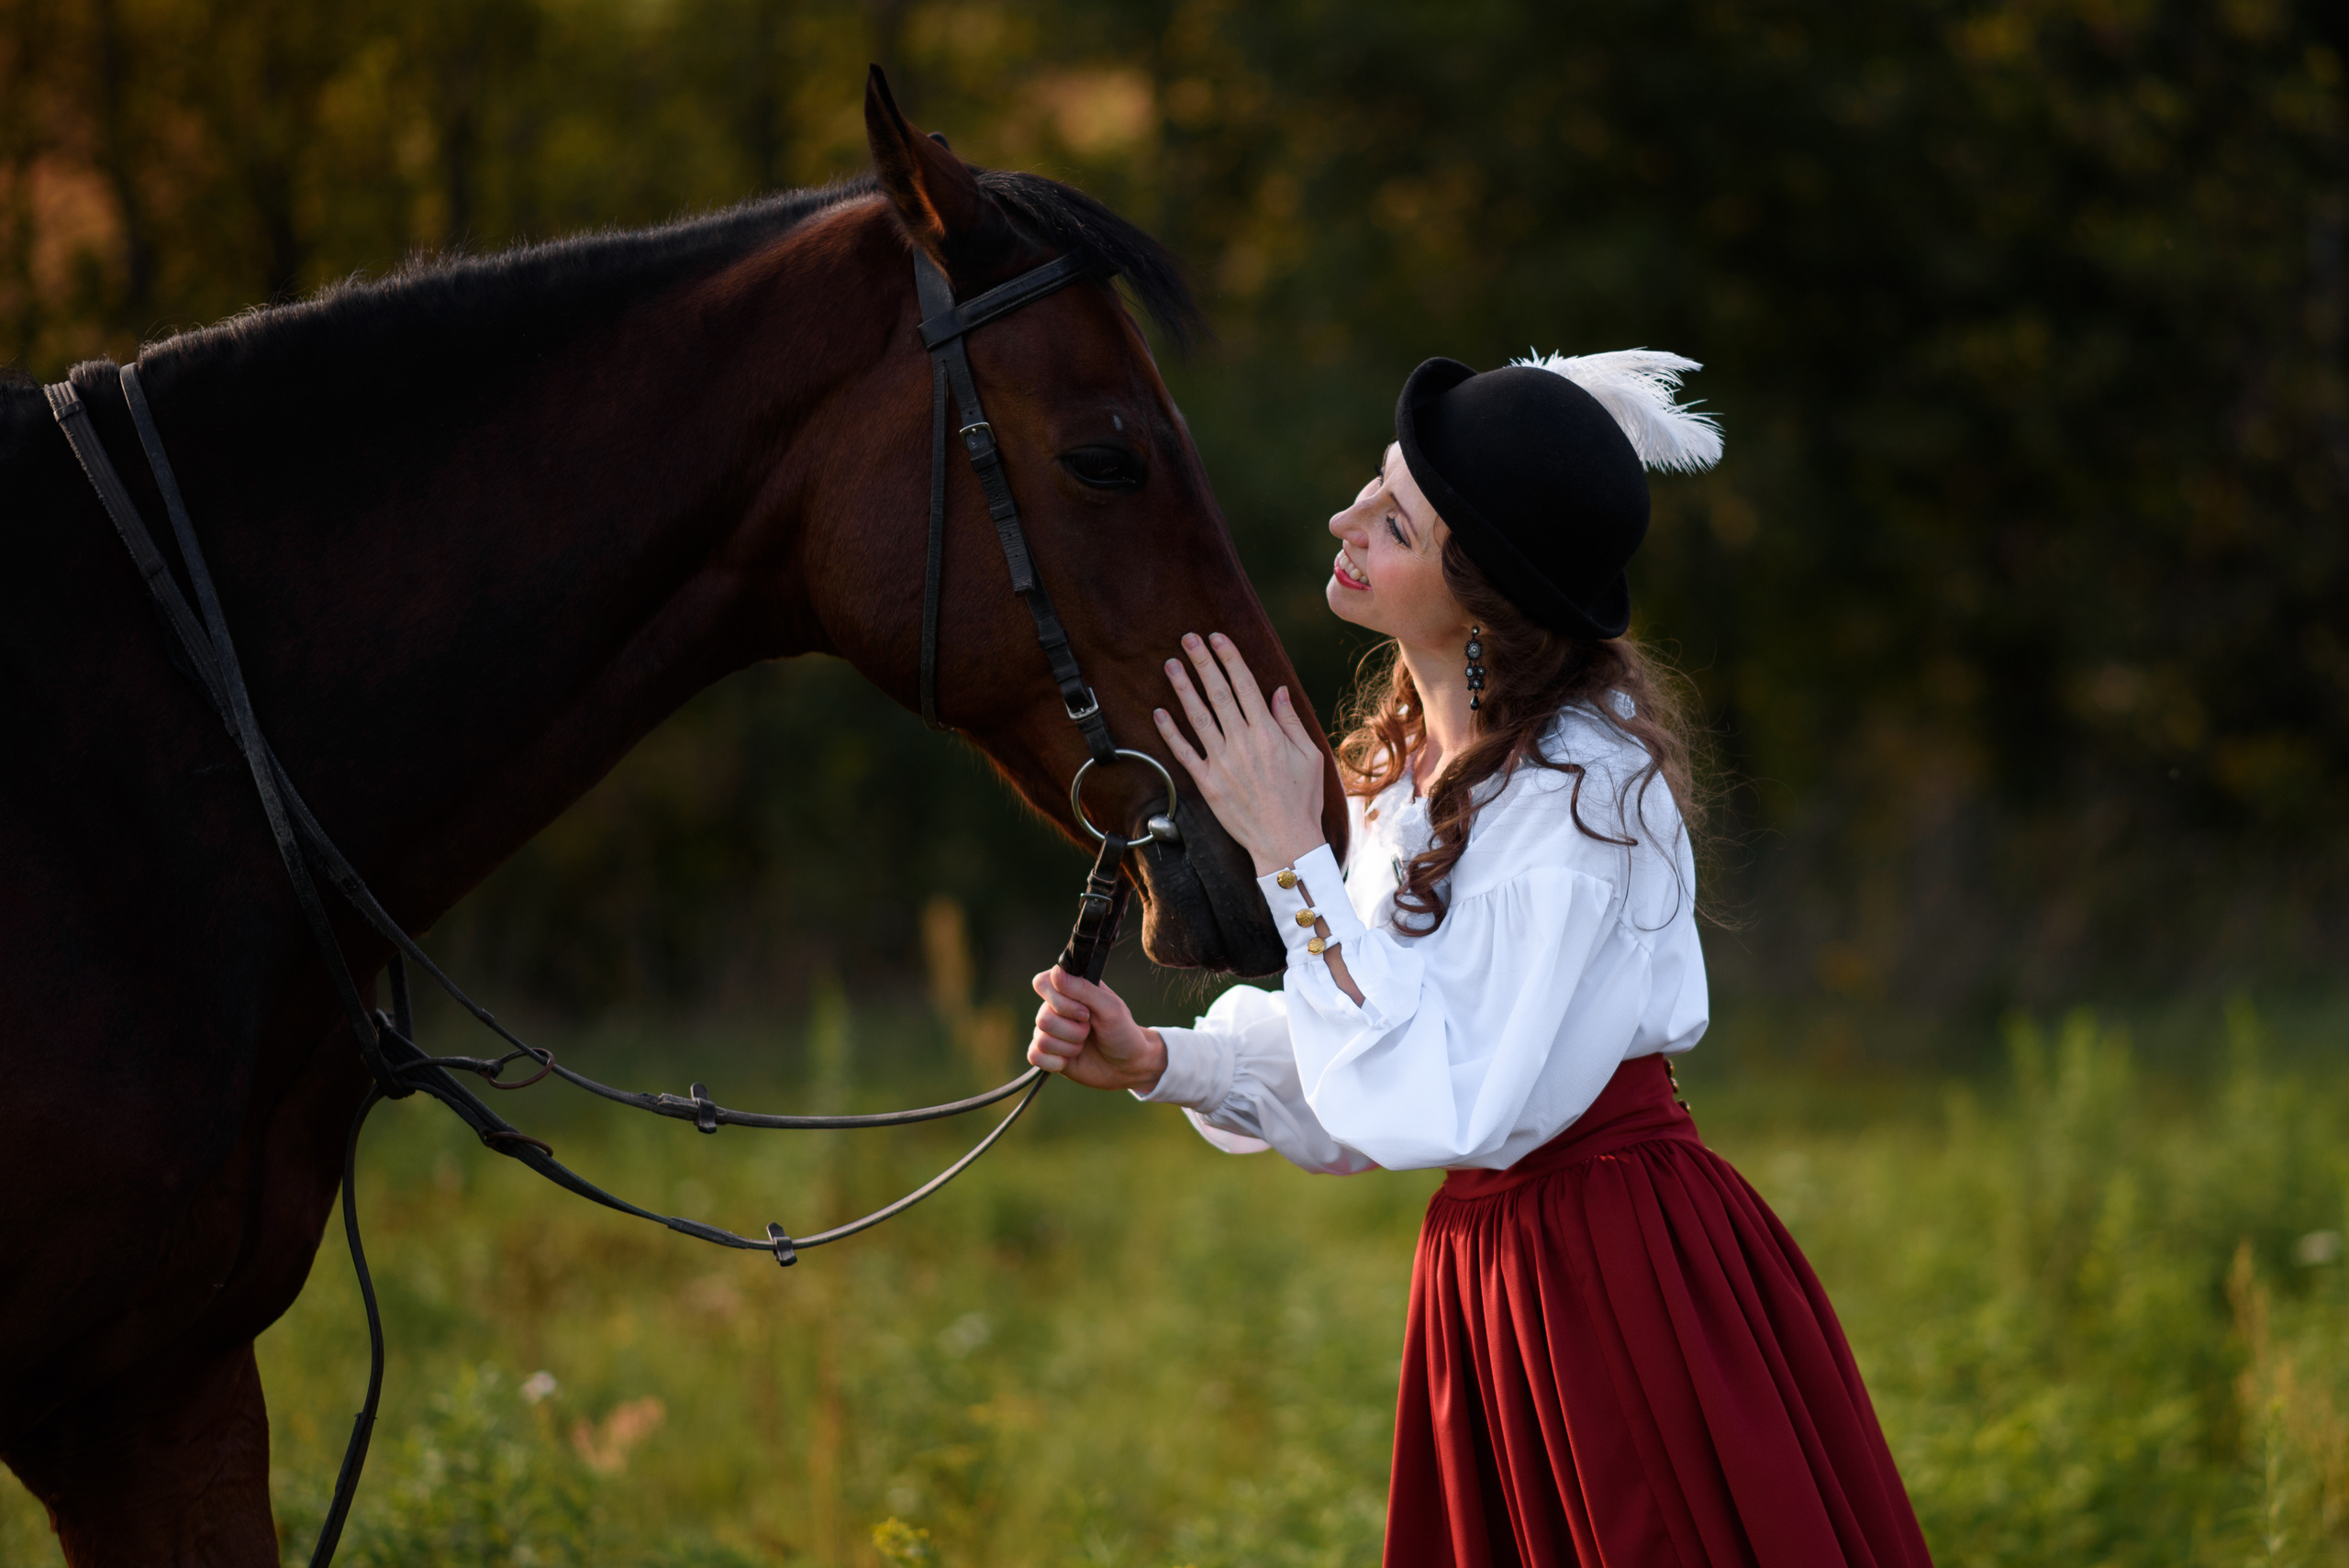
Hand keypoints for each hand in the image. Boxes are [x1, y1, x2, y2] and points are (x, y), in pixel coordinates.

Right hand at [1027, 968, 1165, 1092]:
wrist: (1126, 1065)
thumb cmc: (1121, 1031)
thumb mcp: (1111, 1007)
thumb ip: (1084, 989)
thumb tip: (1055, 973)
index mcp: (1069, 988)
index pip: (1042, 984)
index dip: (1060, 1002)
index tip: (1085, 1011)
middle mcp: (1054, 1007)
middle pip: (1042, 1018)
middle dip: (1073, 1030)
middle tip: (1090, 1029)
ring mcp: (1048, 1031)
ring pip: (1041, 1040)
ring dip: (1070, 1046)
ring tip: (1084, 1044)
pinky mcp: (1045, 1053)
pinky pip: (1035, 1056)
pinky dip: (1057, 1062)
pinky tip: (1071, 1059)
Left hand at [1154, 632, 1326, 874]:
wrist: (1286, 843)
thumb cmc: (1303, 800)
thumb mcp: (1310, 756)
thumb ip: (1290, 721)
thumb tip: (1277, 690)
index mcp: (1268, 733)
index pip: (1245, 685)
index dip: (1229, 658)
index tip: (1217, 638)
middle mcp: (1242, 743)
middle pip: (1218, 693)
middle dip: (1202, 662)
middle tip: (1188, 639)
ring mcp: (1221, 763)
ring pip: (1197, 717)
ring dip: (1182, 688)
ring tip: (1170, 664)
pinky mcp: (1208, 783)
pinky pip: (1184, 752)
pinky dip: (1170, 732)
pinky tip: (1159, 712)